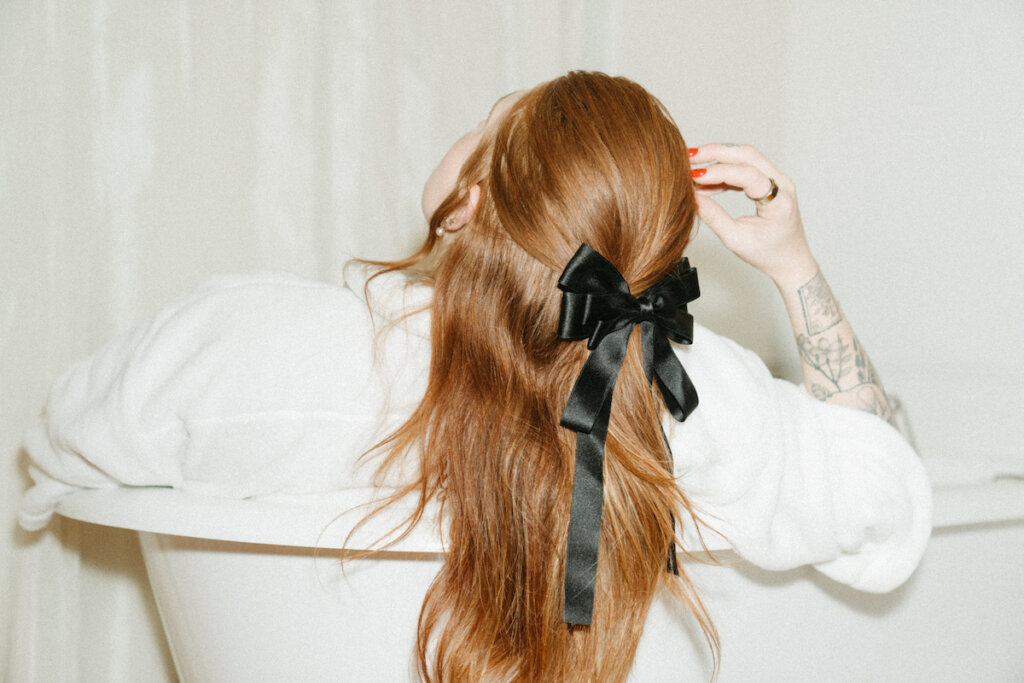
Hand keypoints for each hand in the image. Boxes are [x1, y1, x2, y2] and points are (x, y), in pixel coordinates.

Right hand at [690, 144, 816, 287]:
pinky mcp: (770, 181)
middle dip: (716, 152)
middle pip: (748, 155)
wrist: (790, 260)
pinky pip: (745, 167)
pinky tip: (706, 181)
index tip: (694, 176)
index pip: (748, 175)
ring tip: (693, 170)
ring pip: (746, 157)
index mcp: (779, 201)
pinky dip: (724, 171)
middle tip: (689, 156)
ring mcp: (778, 180)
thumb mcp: (735, 240)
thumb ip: (713, 217)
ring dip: (718, 159)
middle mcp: (782, 184)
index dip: (719, 172)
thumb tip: (692, 198)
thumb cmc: (768, 254)